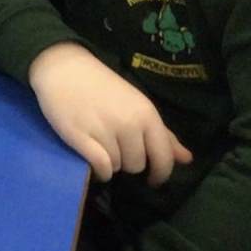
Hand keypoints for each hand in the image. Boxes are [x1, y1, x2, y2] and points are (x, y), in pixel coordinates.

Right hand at [28, 42, 191, 183]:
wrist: (63, 70)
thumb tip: (187, 159)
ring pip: (116, 167)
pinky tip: (94, 164)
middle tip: (117, 150)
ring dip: (110, 163)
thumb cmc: (103, 87)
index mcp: (147, 115)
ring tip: (100, 148)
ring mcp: (104, 131)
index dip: (161, 174)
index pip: (164, 157)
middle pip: (137, 165)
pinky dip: (99, 172)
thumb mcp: (138, 106)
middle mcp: (129, 124)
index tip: (153, 180)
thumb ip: (163, 134)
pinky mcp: (80, 137)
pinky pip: (100, 167)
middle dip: (128, 163)